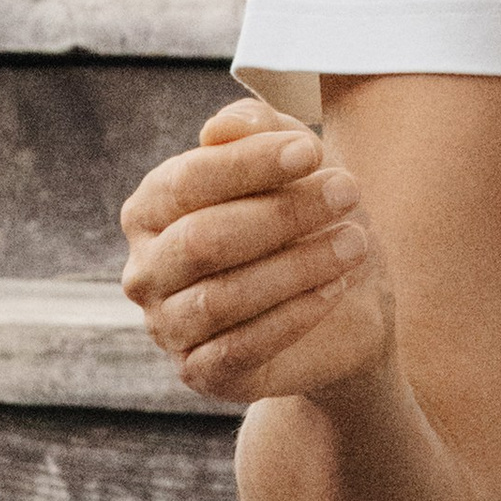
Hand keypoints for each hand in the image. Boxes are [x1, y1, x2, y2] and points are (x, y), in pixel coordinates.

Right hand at [120, 97, 392, 405]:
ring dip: (298, 266)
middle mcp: (145, 270)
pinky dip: (294, 315)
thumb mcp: (290, 160)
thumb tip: (221, 128)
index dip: (248, 163)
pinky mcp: (200, 372)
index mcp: (151, 209)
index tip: (312, 150)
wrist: (342, 299)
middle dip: (282, 213)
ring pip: (222, 297)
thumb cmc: (303, 216)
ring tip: (355, 242)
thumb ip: (256, 129)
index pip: (186, 181)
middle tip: (349, 191)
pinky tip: (337, 288)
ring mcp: (167, 326)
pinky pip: (240, 347)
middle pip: (202, 240)